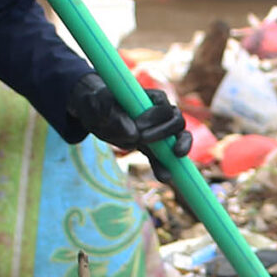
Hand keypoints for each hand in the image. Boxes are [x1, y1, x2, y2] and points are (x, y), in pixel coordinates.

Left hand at [66, 70, 191, 156]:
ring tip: (174, 160)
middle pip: (177, 121)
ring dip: (178, 149)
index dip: (155, 116)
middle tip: (141, 139)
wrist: (97, 116)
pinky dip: (166, 166)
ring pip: (179, 138)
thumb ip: (113, 115)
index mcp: (150, 98)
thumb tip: (132, 134)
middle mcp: (160, 113)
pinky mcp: (154, 147)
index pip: (163, 106)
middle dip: (164, 132)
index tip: (137, 125)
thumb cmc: (98, 105)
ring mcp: (159, 131)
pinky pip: (165, 157)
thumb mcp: (98, 106)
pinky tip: (164, 177)